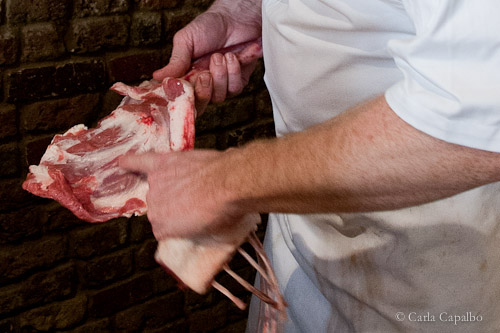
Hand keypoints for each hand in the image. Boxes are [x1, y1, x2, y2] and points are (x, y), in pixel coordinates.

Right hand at [119, 150, 244, 239]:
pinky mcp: (161, 165)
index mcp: (164, 228)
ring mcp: (156, 185)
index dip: (179, 222)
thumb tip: (200, 222)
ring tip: (191, 183)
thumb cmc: (224, 209)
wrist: (230, 185)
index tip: (191, 218)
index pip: (164, 228)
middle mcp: (154, 208)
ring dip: (169, 185)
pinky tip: (122, 162)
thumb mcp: (211, 232)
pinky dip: (131, 162)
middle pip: (160, 207)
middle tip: (196, 199)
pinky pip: (140, 162)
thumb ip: (196, 228)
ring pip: (157, 187)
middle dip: (176, 204)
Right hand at [153, 4, 261, 112]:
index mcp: (187, 76)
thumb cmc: (209, 26)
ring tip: (220, 56)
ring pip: (218, 97)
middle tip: (204, 74)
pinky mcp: (238, 82)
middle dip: (203, 91)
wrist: (236, 18)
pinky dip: (233, 72)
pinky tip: (233, 57)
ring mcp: (221, 85)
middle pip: (200, 105)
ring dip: (220, 75)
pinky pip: (235, 89)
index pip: (182, 97)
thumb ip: (176, 61)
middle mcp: (204, 84)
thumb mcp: (186, 41)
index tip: (186, 83)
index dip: (184, 96)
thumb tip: (157, 77)